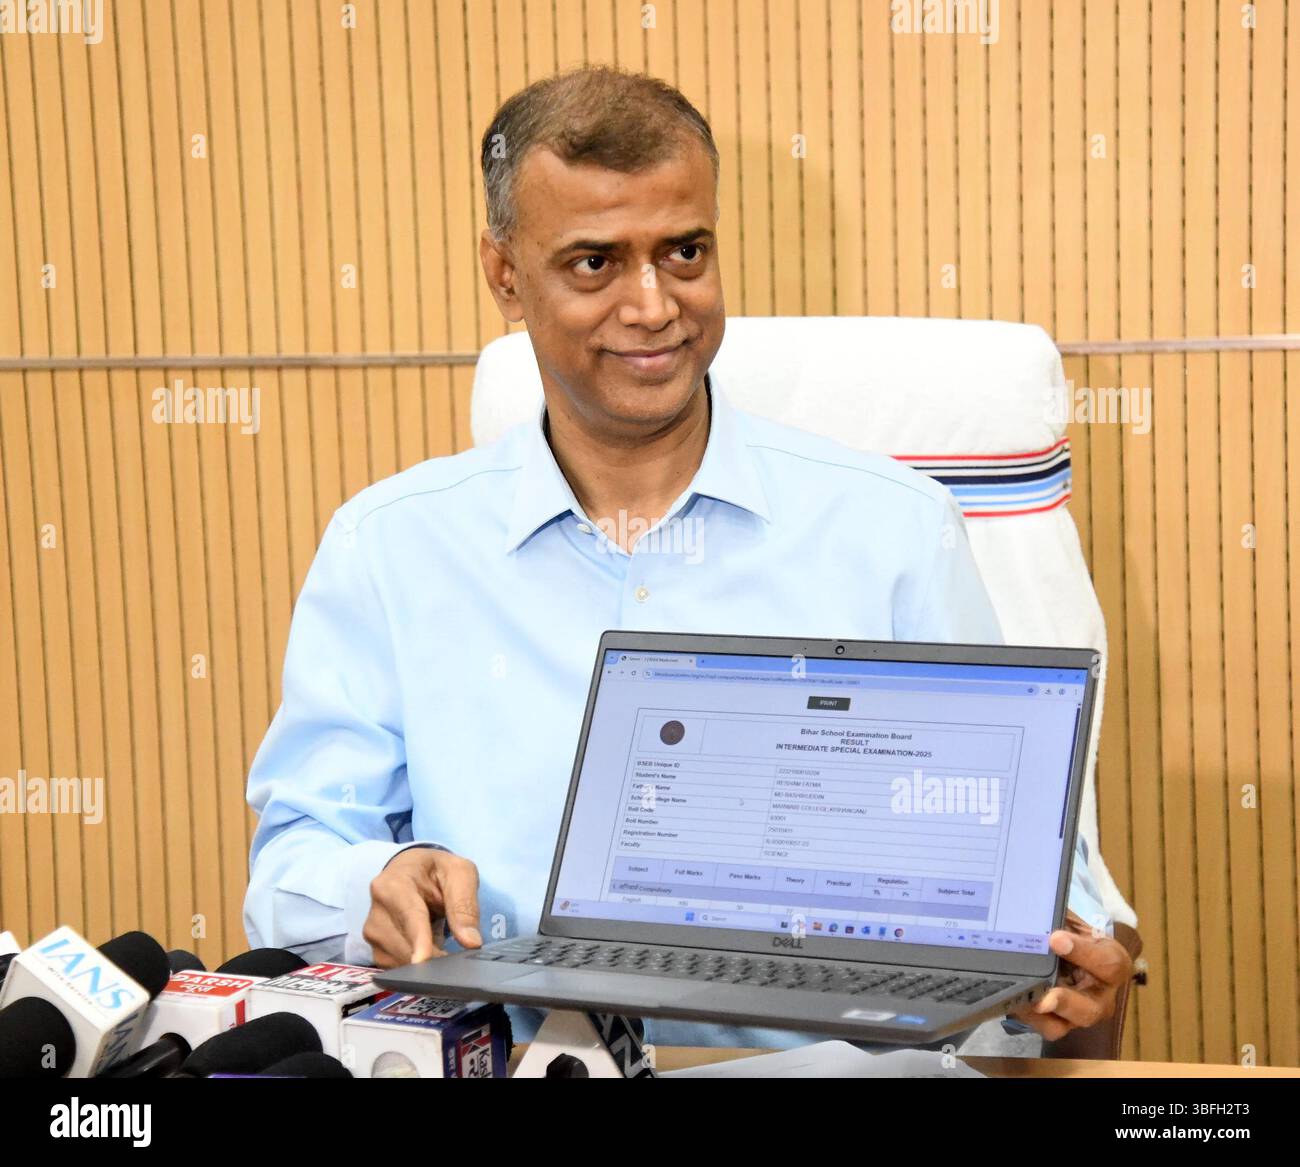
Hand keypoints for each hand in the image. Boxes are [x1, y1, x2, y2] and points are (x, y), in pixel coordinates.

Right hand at [363, 847, 481, 967]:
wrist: (411, 871)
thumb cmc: (436, 870)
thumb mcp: (460, 873)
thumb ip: (465, 906)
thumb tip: (471, 942)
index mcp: (393, 884)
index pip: (408, 916)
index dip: (418, 940)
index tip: (424, 960)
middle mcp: (376, 910)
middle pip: (404, 945)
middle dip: (433, 957)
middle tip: (459, 959)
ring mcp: (373, 933)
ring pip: (401, 961)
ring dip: (426, 963)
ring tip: (443, 945)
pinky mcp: (376, 950)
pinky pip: (398, 968)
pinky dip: (417, 968)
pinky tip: (430, 953)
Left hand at [1008, 910, 1132, 1040]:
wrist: (1060, 947)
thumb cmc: (1069, 931)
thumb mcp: (1069, 920)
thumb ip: (1057, 917)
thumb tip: (1031, 908)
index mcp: (1112, 962)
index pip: (1109, 963)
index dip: (1084, 953)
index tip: (1055, 939)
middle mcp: (1101, 995)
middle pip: (1092, 1009)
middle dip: (1066, 1002)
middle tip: (1046, 996)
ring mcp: (1079, 1013)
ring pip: (1064, 1025)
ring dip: (1041, 1014)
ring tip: (1023, 1000)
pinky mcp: (1058, 1023)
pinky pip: (1043, 1027)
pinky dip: (1026, 1016)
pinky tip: (1012, 1000)